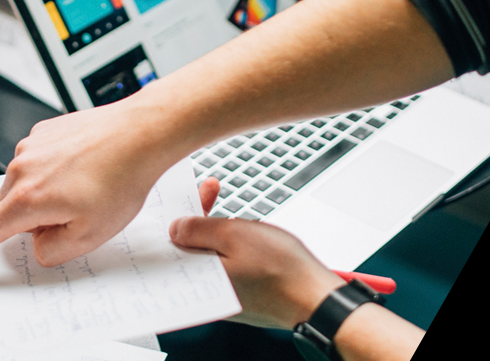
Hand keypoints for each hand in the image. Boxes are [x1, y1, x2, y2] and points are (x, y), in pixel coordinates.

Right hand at [0, 101, 184, 270]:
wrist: (141, 134)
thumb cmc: (121, 180)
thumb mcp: (89, 237)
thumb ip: (52, 250)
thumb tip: (37, 241)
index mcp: (27, 200)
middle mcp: (21, 169)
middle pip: (11, 210)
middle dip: (35, 221)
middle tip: (77, 215)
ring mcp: (31, 146)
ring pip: (26, 186)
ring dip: (47, 194)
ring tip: (88, 187)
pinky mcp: (44, 131)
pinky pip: (40, 162)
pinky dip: (56, 171)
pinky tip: (86, 168)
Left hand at [170, 178, 343, 328]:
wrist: (317, 300)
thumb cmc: (281, 270)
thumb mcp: (234, 235)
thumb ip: (198, 229)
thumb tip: (176, 228)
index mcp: (197, 279)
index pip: (173, 242)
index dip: (179, 211)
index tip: (190, 192)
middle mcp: (205, 293)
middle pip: (190, 247)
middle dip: (199, 215)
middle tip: (212, 189)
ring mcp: (223, 296)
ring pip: (208, 255)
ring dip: (216, 230)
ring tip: (233, 212)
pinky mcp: (240, 297)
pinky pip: (225, 267)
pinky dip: (229, 248)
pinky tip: (244, 235)